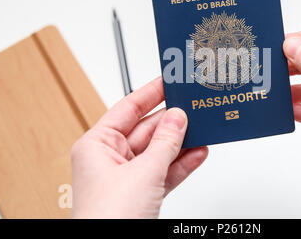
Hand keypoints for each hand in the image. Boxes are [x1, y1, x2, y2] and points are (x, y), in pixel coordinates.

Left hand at [71, 77, 207, 217]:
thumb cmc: (108, 219)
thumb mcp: (143, 172)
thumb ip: (164, 142)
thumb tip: (178, 117)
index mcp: (97, 145)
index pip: (128, 108)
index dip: (150, 92)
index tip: (169, 80)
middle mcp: (110, 159)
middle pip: (147, 130)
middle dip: (172, 121)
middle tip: (195, 107)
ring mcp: (127, 177)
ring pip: (159, 151)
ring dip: (181, 142)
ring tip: (203, 127)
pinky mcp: (142, 193)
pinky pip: (165, 171)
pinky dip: (182, 163)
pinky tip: (199, 152)